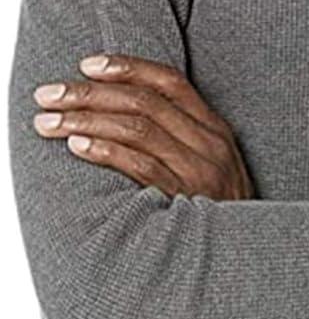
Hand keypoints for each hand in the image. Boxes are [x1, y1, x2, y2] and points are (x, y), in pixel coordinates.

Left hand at [32, 53, 253, 199]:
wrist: (247, 254)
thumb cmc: (221, 212)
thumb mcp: (214, 165)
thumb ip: (183, 137)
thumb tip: (126, 110)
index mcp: (216, 130)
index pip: (170, 82)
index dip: (127, 67)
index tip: (87, 65)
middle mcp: (210, 145)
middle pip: (144, 102)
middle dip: (90, 94)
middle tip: (50, 94)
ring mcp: (200, 172)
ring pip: (137, 129)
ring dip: (86, 121)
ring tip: (51, 121)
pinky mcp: (185, 200)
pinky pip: (140, 166)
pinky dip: (105, 152)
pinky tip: (77, 146)